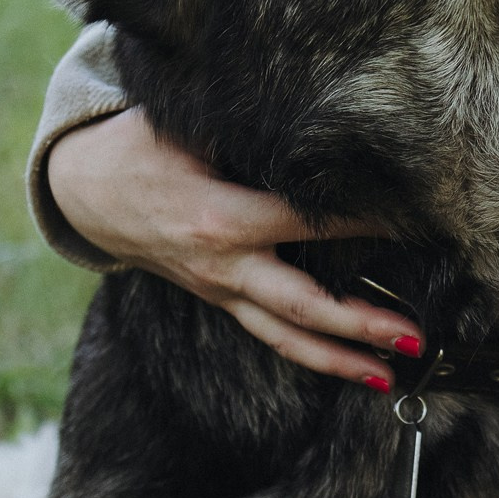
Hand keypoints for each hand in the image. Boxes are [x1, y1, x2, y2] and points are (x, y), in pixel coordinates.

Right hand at [46, 107, 418, 385]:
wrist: (85, 193)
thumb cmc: (141, 149)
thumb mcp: (185, 128)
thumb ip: (246, 134)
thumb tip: (316, 121)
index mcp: (217, 219)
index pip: (302, 224)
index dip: (357, 225)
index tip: (410, 224)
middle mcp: (222, 267)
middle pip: (300, 306)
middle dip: (359, 325)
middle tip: (414, 337)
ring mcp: (220, 291)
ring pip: (285, 337)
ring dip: (340, 360)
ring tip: (391, 376)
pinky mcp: (220, 300)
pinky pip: (269, 335)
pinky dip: (311, 354)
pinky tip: (353, 366)